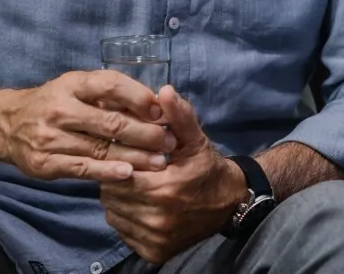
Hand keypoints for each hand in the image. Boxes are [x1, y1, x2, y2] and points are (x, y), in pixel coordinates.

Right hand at [0, 70, 175, 182]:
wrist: (7, 124)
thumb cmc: (55, 102)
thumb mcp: (78, 87)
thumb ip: (112, 94)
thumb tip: (157, 103)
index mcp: (72, 84)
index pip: (110, 85)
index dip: (139, 97)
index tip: (162, 111)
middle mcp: (59, 109)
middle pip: (111, 121)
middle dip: (146, 133)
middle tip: (170, 142)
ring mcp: (49, 137)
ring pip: (100, 148)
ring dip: (135, 156)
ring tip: (160, 161)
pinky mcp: (44, 163)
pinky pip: (82, 168)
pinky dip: (107, 171)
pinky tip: (128, 173)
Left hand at [101, 85, 248, 264]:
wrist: (230, 204)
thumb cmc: (207, 168)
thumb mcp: (195, 139)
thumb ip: (178, 116)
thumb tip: (163, 91)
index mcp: (165, 188)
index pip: (119, 173)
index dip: (122, 162)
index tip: (132, 157)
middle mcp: (157, 217)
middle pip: (112, 194)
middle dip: (118, 179)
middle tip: (134, 171)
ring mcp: (154, 238)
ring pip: (114, 213)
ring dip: (120, 199)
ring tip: (138, 187)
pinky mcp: (153, 252)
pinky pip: (123, 231)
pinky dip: (127, 218)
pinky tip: (142, 207)